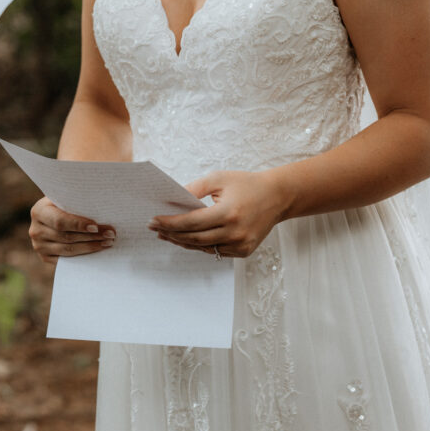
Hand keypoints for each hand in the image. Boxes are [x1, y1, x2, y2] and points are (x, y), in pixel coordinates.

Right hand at [29, 196, 115, 264]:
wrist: (52, 216)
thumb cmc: (64, 204)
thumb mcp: (65, 199)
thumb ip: (76, 202)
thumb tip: (102, 208)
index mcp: (39, 211)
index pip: (60, 221)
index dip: (78, 224)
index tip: (95, 226)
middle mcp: (35, 230)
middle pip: (66, 237)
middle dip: (91, 236)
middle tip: (110, 234)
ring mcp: (39, 246)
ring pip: (68, 250)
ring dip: (91, 246)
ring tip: (108, 242)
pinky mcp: (45, 257)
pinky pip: (66, 260)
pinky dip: (83, 255)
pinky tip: (97, 250)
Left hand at [148, 170, 289, 257]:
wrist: (278, 196)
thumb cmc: (246, 184)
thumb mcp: (219, 179)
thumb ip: (193, 189)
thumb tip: (170, 200)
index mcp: (228, 213)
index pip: (191, 222)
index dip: (169, 223)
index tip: (152, 221)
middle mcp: (235, 233)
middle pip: (194, 238)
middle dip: (171, 234)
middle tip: (155, 228)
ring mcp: (240, 245)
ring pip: (203, 248)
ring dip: (182, 242)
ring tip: (166, 234)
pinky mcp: (244, 251)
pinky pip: (215, 251)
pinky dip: (200, 245)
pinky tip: (187, 238)